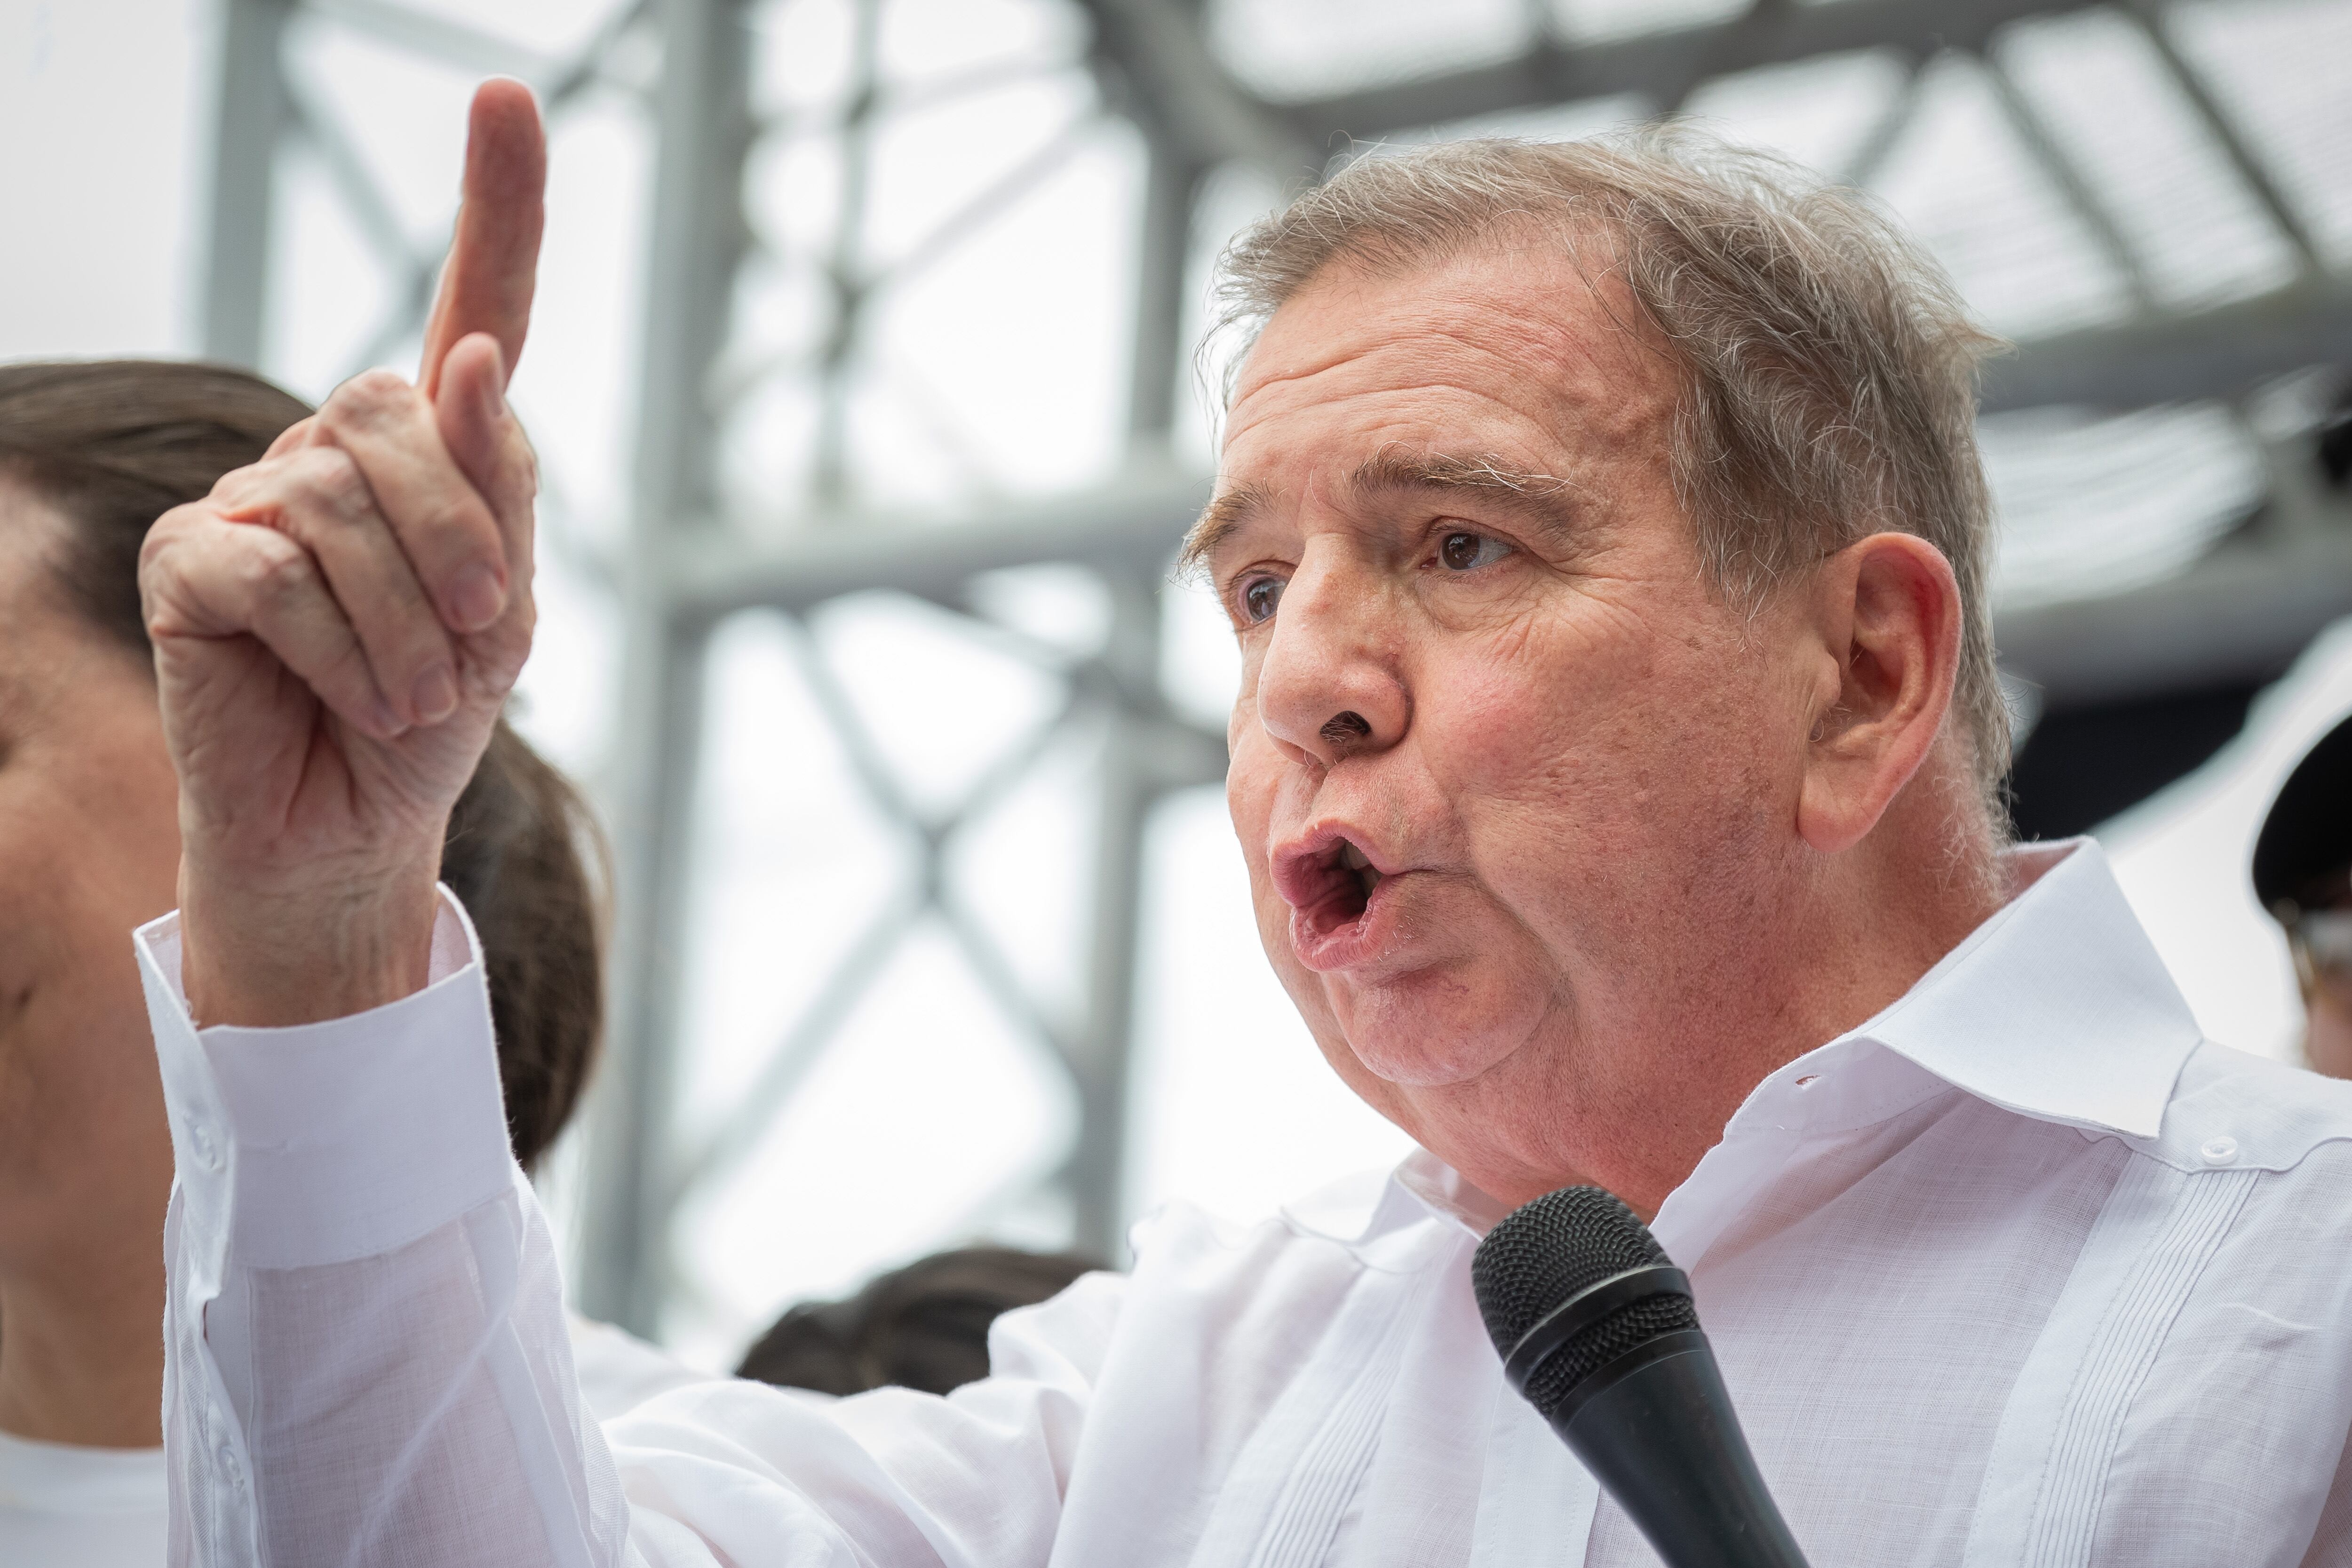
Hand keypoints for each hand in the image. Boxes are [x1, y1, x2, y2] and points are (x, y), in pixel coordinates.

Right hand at [141, 80, 546, 1025]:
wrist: (358, 823)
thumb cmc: (435, 713)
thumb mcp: (504, 613)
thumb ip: (496, 490)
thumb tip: (463, 362)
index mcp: (435, 449)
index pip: (477, 304)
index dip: (497, 206)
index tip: (513, 98)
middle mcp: (338, 448)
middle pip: (403, 407)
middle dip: (462, 535)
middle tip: (481, 641)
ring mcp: (253, 495)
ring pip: (341, 500)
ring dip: (408, 621)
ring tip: (414, 695)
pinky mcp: (190, 559)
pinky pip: (272, 570)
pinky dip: (339, 648)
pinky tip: (352, 695)